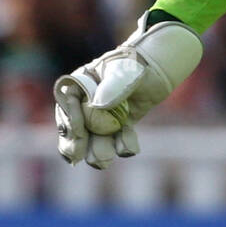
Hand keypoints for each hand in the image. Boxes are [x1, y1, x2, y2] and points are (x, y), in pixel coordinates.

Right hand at [54, 14, 202, 168]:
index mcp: (80, 83)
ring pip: (92, 139)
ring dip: (96, 151)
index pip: (67, 102)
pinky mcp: (117, 126)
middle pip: (73, 127)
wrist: (158, 70)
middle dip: (75, 143)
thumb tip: (97, 104)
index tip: (77, 132)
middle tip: (78, 157)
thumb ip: (113, 85)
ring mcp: (100, 116)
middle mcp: (85, 102)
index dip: (69, 119)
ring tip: (103, 161)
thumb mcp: (127, 71)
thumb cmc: (138, 64)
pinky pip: (114, 141)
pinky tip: (130, 148)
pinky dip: (121, 146)